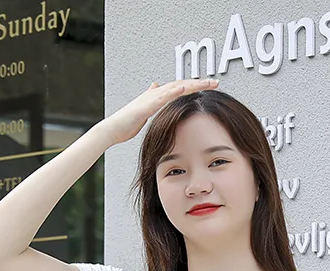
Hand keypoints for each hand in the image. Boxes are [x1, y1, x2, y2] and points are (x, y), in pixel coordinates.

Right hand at [98, 79, 218, 145]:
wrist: (113, 129)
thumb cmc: (126, 123)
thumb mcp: (144, 110)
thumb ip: (152, 99)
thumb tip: (156, 86)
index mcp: (158, 96)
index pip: (180, 89)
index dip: (195, 87)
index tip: (210, 86)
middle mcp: (156, 93)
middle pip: (181, 85)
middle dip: (199, 83)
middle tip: (215, 81)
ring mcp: (151, 98)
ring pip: (175, 88)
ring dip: (191, 84)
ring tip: (206, 82)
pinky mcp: (145, 106)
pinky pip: (162, 97)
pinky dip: (173, 91)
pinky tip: (184, 87)